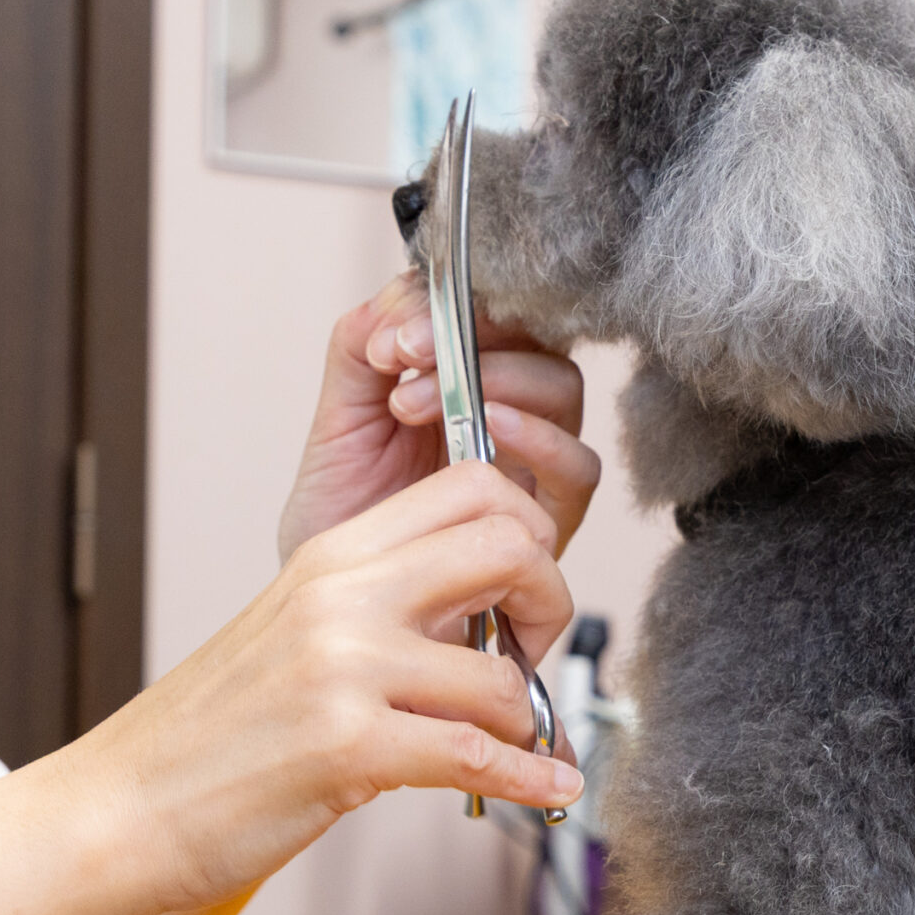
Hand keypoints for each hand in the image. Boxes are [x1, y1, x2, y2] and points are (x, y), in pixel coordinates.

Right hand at [79, 461, 582, 914]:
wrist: (122, 805)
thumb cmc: (212, 732)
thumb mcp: (296, 630)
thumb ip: (384, 606)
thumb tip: (491, 615)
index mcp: (330, 555)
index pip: (470, 485)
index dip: (527, 532)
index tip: (523, 590)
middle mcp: (341, 596)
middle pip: (507, 548)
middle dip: (550, 605)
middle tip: (535, 653)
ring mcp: (344, 670)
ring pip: (501, 676)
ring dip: (525, 721)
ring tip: (512, 742)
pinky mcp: (349, 749)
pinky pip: (479, 758)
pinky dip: (529, 781)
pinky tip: (550, 791)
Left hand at [275, 272, 600, 561]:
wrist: (341, 613)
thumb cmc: (344, 527)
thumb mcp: (337, 421)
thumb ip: (362, 347)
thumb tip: (398, 300)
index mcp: (463, 384)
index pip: (494, 314)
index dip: (455, 305)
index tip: (395, 334)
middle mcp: (510, 419)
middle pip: (540, 341)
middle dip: (477, 334)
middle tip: (404, 358)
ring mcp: (534, 467)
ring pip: (563, 391)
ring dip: (502, 379)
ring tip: (422, 400)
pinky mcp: (551, 522)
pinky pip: (577, 468)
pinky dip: (539, 438)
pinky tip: (486, 433)